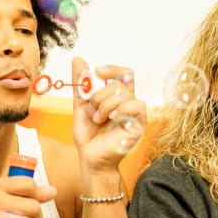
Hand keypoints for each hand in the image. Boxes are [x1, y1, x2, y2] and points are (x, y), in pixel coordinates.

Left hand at [71, 57, 146, 172]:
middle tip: (91, 111)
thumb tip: (78, 59)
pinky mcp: (139, 126)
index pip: (125, 74)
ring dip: (105, 105)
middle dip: (99, 95)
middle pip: (119, 84)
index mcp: (119, 99)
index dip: (113, 69)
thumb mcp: (81, 106)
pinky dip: (120, 109)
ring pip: (124, 95)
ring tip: (97, 120)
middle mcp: (130, 105)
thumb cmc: (89, 136)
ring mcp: (136, 115)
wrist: (90, 158)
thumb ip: (81, 84)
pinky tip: (110, 119)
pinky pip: (136, 106)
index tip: (97, 71)